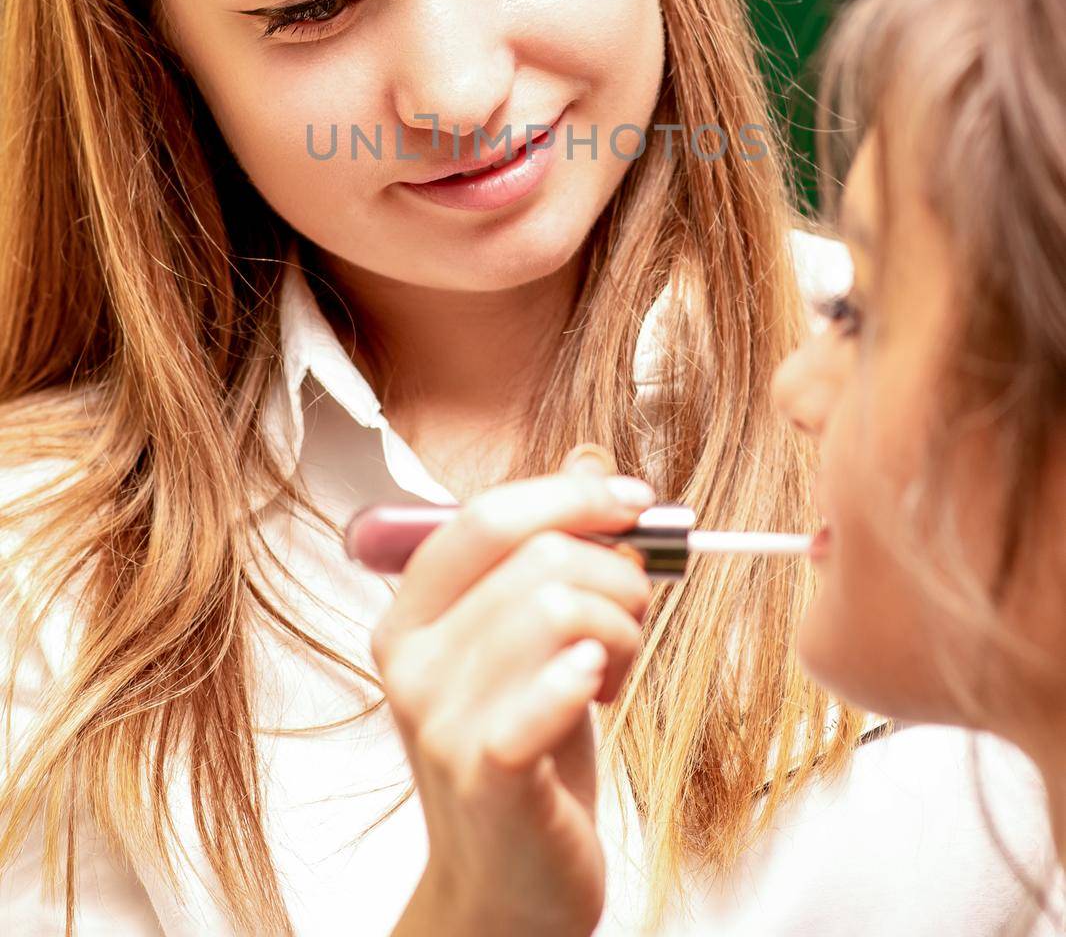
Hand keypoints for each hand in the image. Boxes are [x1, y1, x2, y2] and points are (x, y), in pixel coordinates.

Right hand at [373, 449, 653, 936]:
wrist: (509, 888)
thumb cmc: (526, 753)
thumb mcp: (528, 641)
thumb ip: (545, 549)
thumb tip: (586, 458)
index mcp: (411, 616)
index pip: (485, 517)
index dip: (569, 496)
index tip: (635, 500)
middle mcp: (412, 663)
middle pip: (537, 560)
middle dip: (616, 576)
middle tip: (631, 620)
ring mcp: (442, 722)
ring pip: (559, 611)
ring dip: (621, 633)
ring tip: (612, 672)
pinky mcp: (489, 777)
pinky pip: (552, 689)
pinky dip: (592, 673)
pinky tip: (598, 689)